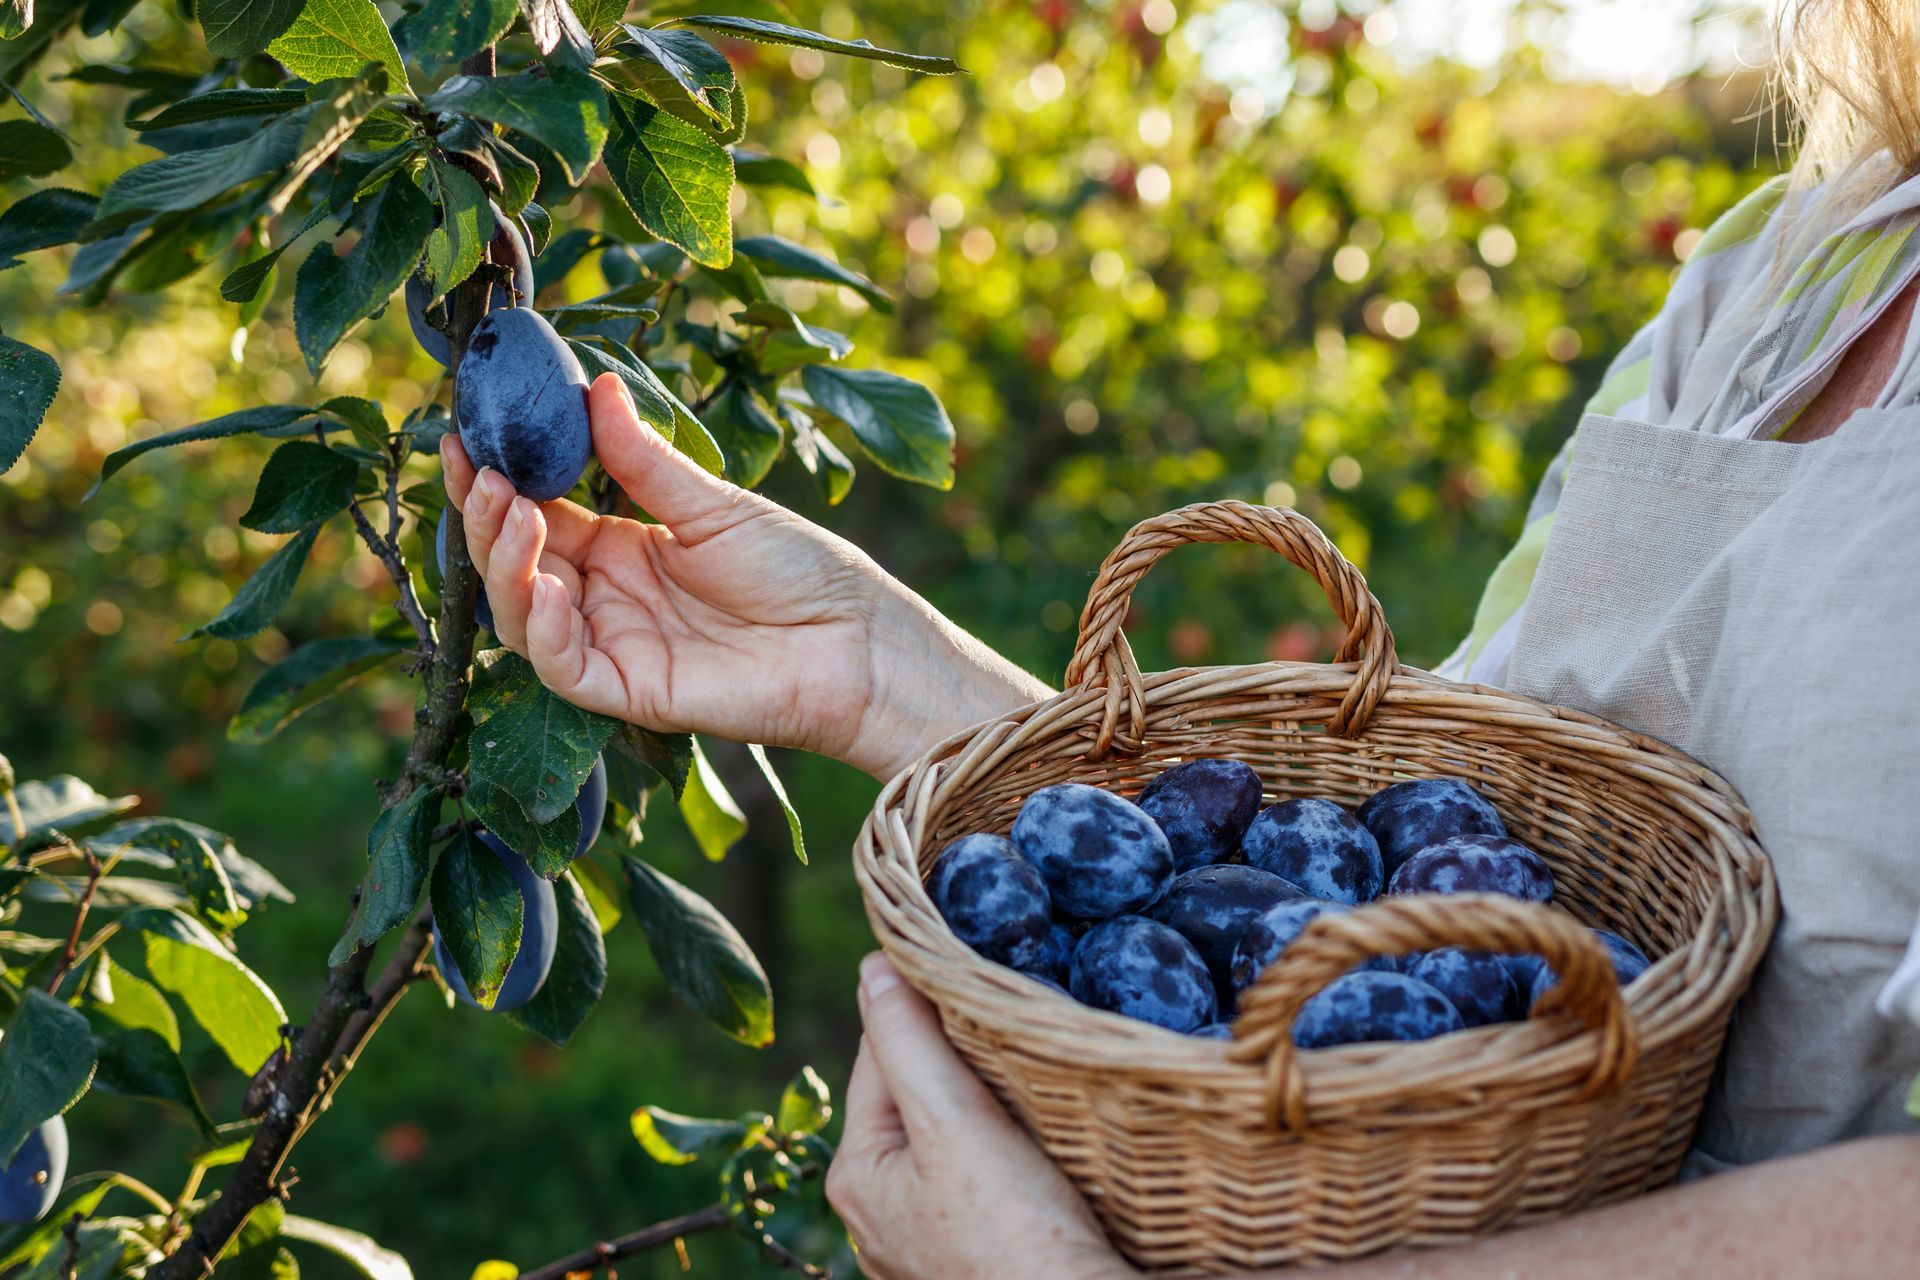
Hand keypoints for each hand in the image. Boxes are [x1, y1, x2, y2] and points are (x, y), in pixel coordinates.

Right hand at [442, 373, 1048, 777]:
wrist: (858, 641)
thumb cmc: (802, 572)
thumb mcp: (714, 504)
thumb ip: (645, 461)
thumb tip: (596, 389)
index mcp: (622, 548)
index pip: (537, 511)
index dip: (497, 479)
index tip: (465, 435)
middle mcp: (607, 598)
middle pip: (517, 562)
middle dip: (489, 516)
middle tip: (482, 470)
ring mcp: (614, 645)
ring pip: (524, 614)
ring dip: (505, 563)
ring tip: (511, 510)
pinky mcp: (629, 691)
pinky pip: (563, 666)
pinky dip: (541, 627)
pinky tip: (542, 584)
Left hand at [826, 954, 1135, 1279]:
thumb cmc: (1015, 1238)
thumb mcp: (952, 1123)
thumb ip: (907, 1041)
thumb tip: (875, 963)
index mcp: (858, 1172)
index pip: (880, 1052)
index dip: (924, 1006)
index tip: (973, 973)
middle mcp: (884, 1210)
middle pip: (920, 1092)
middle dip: (962, 1056)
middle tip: (1015, 1023)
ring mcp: (932, 1235)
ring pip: (958, 1132)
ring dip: (993, 1100)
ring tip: (1034, 1075)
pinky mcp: (980, 1251)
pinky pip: (989, 1174)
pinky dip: (1014, 1145)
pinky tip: (1046, 1135)